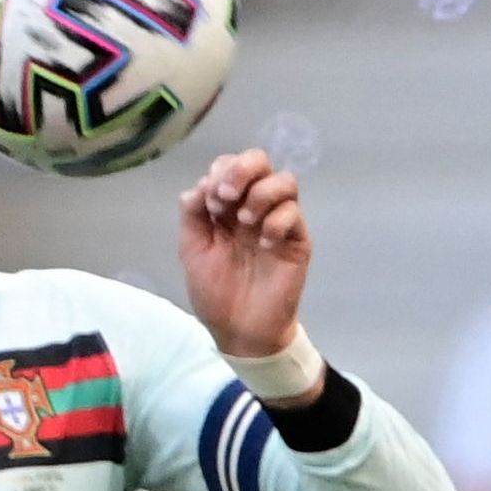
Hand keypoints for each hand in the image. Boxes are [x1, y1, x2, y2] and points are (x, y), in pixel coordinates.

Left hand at [178, 149, 310, 357]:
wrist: (239, 330)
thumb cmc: (215, 291)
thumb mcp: (192, 251)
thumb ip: (193, 215)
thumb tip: (199, 185)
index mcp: (226, 207)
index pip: (229, 165)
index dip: (220, 173)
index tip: (210, 204)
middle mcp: (253, 207)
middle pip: (260, 161)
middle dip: (241, 170)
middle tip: (226, 199)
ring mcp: (278, 221)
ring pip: (285, 181)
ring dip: (260, 194)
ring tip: (246, 223)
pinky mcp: (297, 241)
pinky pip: (294, 214)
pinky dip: (277, 223)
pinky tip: (264, 245)